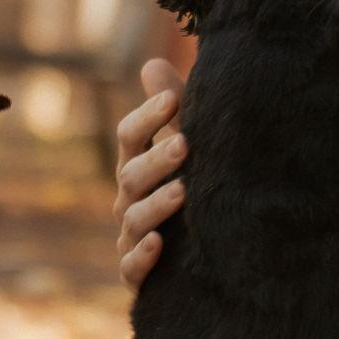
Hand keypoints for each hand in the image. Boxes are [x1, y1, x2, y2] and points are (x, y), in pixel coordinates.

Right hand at [113, 58, 187, 293]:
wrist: (209, 261)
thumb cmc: (196, 192)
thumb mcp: (188, 149)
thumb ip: (174, 113)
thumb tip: (153, 63)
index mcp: (138, 165)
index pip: (130, 136)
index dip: (147, 117)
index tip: (174, 98)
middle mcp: (129, 200)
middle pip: (131, 176)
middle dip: (157, 160)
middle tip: (187, 145)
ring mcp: (131, 237)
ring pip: (133, 219)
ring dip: (156, 205)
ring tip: (184, 193)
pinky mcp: (139, 275)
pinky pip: (130, 268)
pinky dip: (141, 256)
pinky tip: (159, 244)